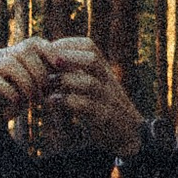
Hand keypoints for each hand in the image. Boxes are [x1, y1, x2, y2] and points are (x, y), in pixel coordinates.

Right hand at [0, 42, 61, 177]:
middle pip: (24, 50)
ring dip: (27, 83)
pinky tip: (17, 104)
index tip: (61, 67)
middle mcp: (0, 56)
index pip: (34, 43)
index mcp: (14, 55)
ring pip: (10, 64)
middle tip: (45, 93)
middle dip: (39, 72)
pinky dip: (9, 91)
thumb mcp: (33, 91)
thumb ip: (48, 81)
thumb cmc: (10, 104)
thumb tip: (75, 74)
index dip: (49, 51)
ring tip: (34, 101)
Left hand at [39, 35, 147, 160]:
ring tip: (47, 83)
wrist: (131, 133)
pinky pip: (88, 107)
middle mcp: (108, 81)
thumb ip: (78, 73)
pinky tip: (52, 101)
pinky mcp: (104, 118)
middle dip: (68, 57)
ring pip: (90, 83)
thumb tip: (49, 62)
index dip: (67, 44)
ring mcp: (108, 99)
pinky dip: (68, 102)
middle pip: (92, 60)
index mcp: (104, 70)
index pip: (89, 46)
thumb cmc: (106, 107)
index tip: (49, 48)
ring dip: (65, 80)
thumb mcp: (96, 85)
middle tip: (49, 61)